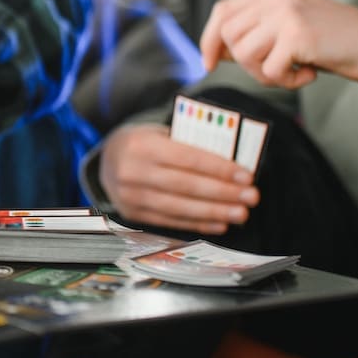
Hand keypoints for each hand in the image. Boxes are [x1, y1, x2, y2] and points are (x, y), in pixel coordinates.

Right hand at [99, 124, 257, 234]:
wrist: (107, 161)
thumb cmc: (143, 143)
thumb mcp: (160, 133)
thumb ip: (189, 145)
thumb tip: (230, 164)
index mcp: (142, 145)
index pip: (188, 158)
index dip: (220, 169)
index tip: (246, 176)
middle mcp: (133, 172)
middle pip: (186, 186)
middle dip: (223, 193)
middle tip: (251, 198)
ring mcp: (131, 196)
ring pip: (180, 207)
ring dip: (214, 212)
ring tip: (241, 214)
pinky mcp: (133, 214)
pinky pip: (171, 221)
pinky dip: (198, 224)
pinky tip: (220, 223)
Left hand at [200, 0, 357, 86]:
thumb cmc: (339, 41)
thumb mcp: (292, 28)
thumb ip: (258, 33)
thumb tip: (216, 51)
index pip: (222, 12)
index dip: (209, 39)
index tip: (207, 63)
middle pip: (228, 35)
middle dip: (242, 62)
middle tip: (272, 70)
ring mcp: (287, 14)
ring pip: (244, 53)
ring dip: (264, 74)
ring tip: (292, 72)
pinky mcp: (299, 35)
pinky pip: (269, 70)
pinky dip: (285, 82)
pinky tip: (309, 74)